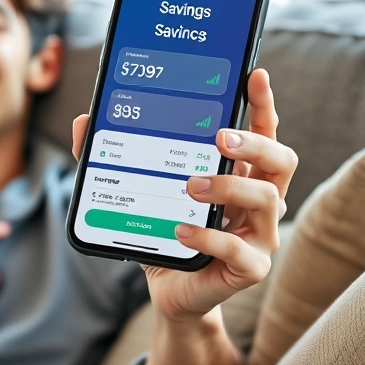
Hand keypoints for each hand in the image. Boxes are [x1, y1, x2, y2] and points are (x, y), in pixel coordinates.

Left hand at [72, 68, 296, 322]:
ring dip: (228, 187)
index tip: (255, 75)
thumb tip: (84, 121)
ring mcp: (260, 235)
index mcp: (241, 173)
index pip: (263, 132)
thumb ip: (116, 155)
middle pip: (281, 161)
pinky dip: (210, 236)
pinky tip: (182, 229)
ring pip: (268, 200)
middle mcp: (260, 200)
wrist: (170, 290)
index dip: (263, 104)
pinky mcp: (250, 267)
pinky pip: (240, 249)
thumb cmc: (164, 231)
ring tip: (191, 185)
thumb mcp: (141, 189)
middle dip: (255, 144)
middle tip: (220, 138)